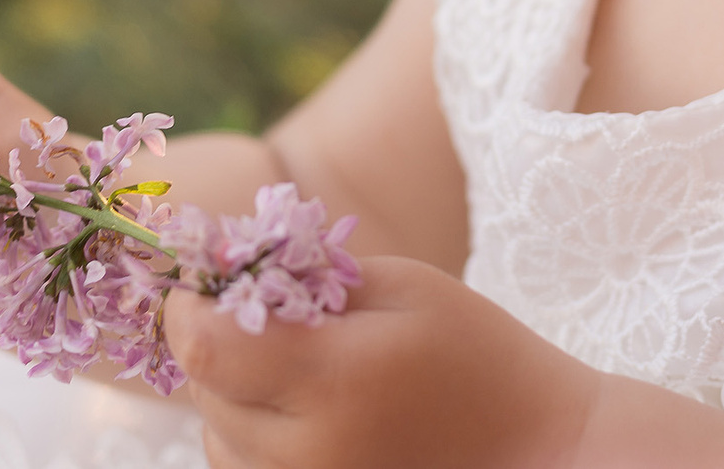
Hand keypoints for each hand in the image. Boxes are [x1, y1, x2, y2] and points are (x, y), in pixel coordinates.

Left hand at [166, 257, 599, 468]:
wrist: (536, 450)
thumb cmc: (477, 356)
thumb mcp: (405, 286)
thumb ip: (310, 277)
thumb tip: (228, 272)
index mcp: (333, 379)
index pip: (205, 346)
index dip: (186, 307)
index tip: (201, 282)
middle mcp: (305, 451)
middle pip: (204, 391)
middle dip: (214, 343)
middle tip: (255, 311)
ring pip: (215, 438)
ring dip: (230, 393)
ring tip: (293, 365)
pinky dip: (250, 436)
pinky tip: (301, 408)